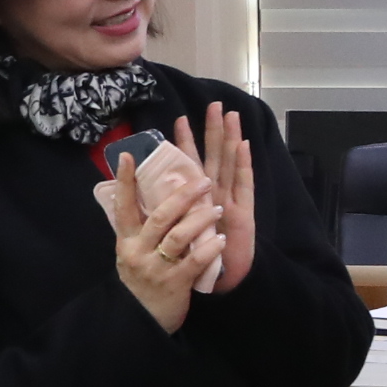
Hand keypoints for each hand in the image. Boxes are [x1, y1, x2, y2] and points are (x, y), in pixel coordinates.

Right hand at [103, 148, 222, 333]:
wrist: (140, 320)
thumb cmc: (141, 280)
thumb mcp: (132, 253)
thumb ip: (140, 228)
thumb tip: (147, 194)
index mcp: (127, 240)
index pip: (123, 205)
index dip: (126, 181)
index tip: (130, 154)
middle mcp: (137, 251)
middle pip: (159, 217)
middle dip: (182, 196)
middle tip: (204, 179)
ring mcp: (156, 268)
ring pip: (178, 237)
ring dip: (200, 219)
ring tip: (218, 208)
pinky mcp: (174, 284)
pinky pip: (194, 262)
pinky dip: (209, 249)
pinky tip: (222, 240)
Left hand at [172, 105, 259, 293]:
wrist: (220, 282)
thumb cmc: (193, 260)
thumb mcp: (172, 233)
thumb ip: (164, 214)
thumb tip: (142, 194)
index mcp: (195, 199)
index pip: (188, 165)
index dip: (185, 142)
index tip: (178, 119)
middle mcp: (213, 195)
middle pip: (213, 156)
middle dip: (213, 130)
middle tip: (215, 104)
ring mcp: (230, 201)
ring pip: (228, 163)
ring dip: (230, 138)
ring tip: (231, 115)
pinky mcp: (243, 213)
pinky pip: (243, 185)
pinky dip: (243, 164)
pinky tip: (244, 144)